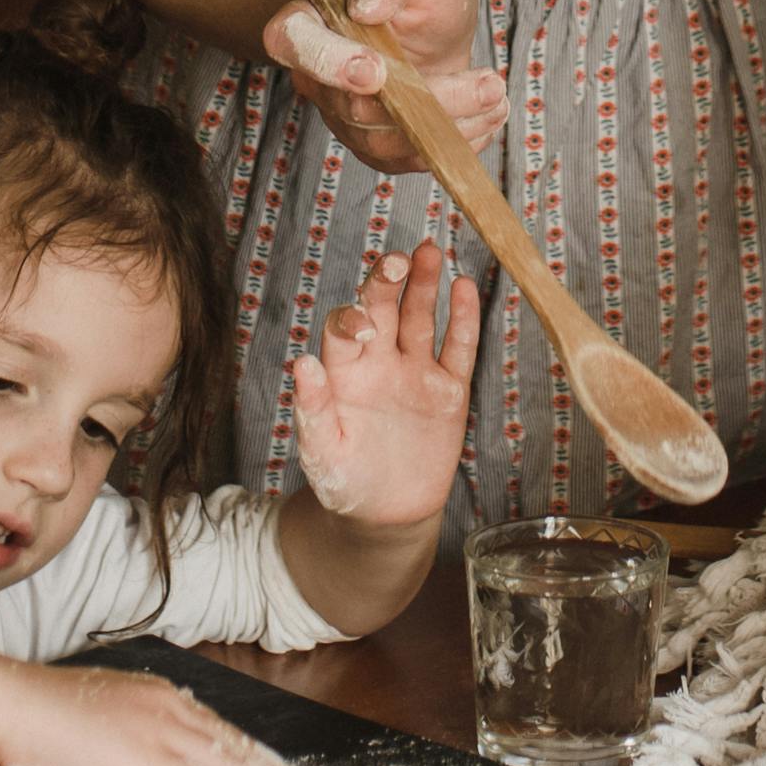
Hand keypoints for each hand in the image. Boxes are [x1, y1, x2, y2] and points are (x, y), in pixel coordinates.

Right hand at [0, 665, 325, 765]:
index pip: (220, 730)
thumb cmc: (38, 715)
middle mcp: (169, 708)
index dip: (253, 755)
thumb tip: (117, 759)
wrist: (12, 704)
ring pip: (230, 764)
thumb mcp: (92, 717)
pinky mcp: (145, 758)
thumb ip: (114, 736)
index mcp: (159, 696)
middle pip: (237, 746)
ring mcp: (159, 732)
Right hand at [257, 0, 506, 177]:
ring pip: (385, 141)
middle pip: (354, 104)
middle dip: (429, 100)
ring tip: (496, 94)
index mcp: (312, 19)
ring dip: (451, 125)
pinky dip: (455, 142)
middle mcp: (318, 76)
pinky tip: (487, 115)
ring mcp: (344, 117)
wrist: (437, 27)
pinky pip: (407, 160)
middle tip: (488, 83)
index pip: (291, 42)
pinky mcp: (377, 146)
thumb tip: (367, 5)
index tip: (376, 69)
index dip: (327, 61)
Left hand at [290, 238, 480, 527]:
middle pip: (383, 309)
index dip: (351, 320)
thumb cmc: (345, 482)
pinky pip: (458, 349)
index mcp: (343, 373)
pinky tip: (464, 287)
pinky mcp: (448, 390)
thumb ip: (314, 408)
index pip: (344, 330)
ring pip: (421, 318)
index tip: (360, 324)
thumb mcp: (323, 451)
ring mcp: (415, 372)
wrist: (386, 514)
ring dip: (425, 284)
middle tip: (398, 258)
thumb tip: (301, 363)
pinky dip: (463, 319)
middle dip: (388, 282)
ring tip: (429, 251)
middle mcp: (379, 363)